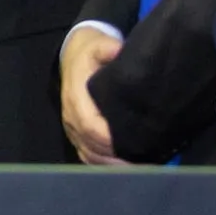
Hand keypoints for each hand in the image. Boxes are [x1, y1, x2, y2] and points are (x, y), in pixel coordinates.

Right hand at [59, 26, 126, 164]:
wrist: (74, 57)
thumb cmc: (90, 53)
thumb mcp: (97, 44)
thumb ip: (107, 47)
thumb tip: (118, 49)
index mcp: (75, 97)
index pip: (89, 124)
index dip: (107, 138)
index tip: (130, 143)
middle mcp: (71, 116)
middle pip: (91, 145)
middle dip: (114, 157)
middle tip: (144, 163)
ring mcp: (72, 128)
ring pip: (89, 154)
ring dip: (111, 165)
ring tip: (138, 169)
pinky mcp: (77, 134)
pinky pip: (87, 155)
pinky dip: (104, 165)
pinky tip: (124, 169)